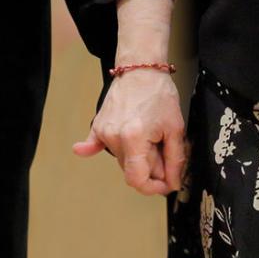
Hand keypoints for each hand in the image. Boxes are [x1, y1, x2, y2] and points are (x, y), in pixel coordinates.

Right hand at [73, 69, 187, 196]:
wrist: (141, 69)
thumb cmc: (159, 94)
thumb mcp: (175, 129)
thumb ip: (175, 160)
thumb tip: (171, 183)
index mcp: (133, 138)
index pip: (137, 179)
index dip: (154, 187)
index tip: (165, 183)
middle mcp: (114, 137)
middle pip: (131, 170)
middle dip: (151, 168)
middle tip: (165, 150)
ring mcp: (103, 132)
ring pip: (122, 160)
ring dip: (138, 158)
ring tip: (151, 138)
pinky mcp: (97, 127)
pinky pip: (96, 146)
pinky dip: (93, 150)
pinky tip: (83, 151)